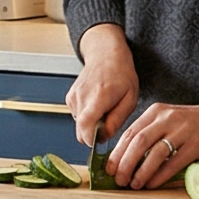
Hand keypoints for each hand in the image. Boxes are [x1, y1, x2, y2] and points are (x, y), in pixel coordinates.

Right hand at [66, 25, 138, 147]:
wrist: (105, 55)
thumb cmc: (121, 74)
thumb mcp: (129, 98)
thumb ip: (117, 120)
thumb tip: (104, 136)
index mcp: (99, 96)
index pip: (86, 126)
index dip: (91, 140)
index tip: (101, 143)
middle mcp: (81, 97)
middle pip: (80, 130)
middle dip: (93, 135)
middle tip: (108, 126)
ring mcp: (73, 97)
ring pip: (79, 125)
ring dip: (91, 124)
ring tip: (104, 111)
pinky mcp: (69, 98)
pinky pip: (77, 117)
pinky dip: (87, 117)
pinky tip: (97, 105)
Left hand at [108, 70, 198, 186]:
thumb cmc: (191, 125)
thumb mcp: (167, 121)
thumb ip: (149, 133)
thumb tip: (125, 158)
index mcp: (155, 112)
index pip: (130, 133)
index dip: (117, 152)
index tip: (109, 168)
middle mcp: (167, 118)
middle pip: (138, 142)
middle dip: (125, 163)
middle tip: (119, 179)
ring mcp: (182, 130)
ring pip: (155, 152)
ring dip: (141, 171)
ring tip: (134, 184)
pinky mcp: (197, 143)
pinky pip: (174, 161)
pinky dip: (161, 175)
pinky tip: (152, 184)